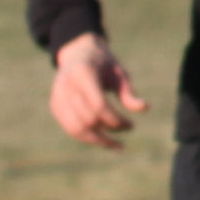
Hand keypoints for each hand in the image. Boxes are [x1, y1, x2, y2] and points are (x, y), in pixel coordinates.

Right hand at [49, 31, 147, 149]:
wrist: (78, 54)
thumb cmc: (104, 64)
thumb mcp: (119, 73)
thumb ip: (128, 92)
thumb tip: (144, 108)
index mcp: (82, 73)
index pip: (98, 105)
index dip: (115, 120)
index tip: (131, 124)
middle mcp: (65, 85)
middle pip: (88, 119)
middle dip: (111, 129)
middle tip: (130, 128)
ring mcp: (57, 97)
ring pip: (76, 129)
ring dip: (98, 141)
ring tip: (118, 146)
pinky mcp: (55, 106)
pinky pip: (70, 128)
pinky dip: (88, 138)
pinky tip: (104, 141)